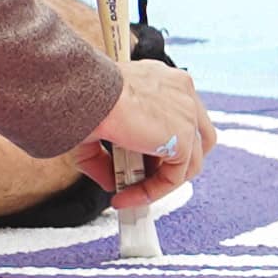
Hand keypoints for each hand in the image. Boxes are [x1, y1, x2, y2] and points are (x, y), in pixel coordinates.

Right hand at [85, 54, 212, 209]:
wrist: (83, 93)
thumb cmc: (82, 97)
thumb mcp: (97, 125)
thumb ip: (105, 155)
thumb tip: (110, 182)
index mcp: (164, 80)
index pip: (179, 115)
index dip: (163, 143)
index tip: (139, 163)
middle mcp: (182, 91)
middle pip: (195, 136)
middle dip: (169, 163)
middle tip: (138, 179)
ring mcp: (187, 114)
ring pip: (188, 160)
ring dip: (158, 182)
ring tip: (129, 194)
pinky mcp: (182, 137)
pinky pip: (174, 177)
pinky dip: (152, 192)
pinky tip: (127, 198)